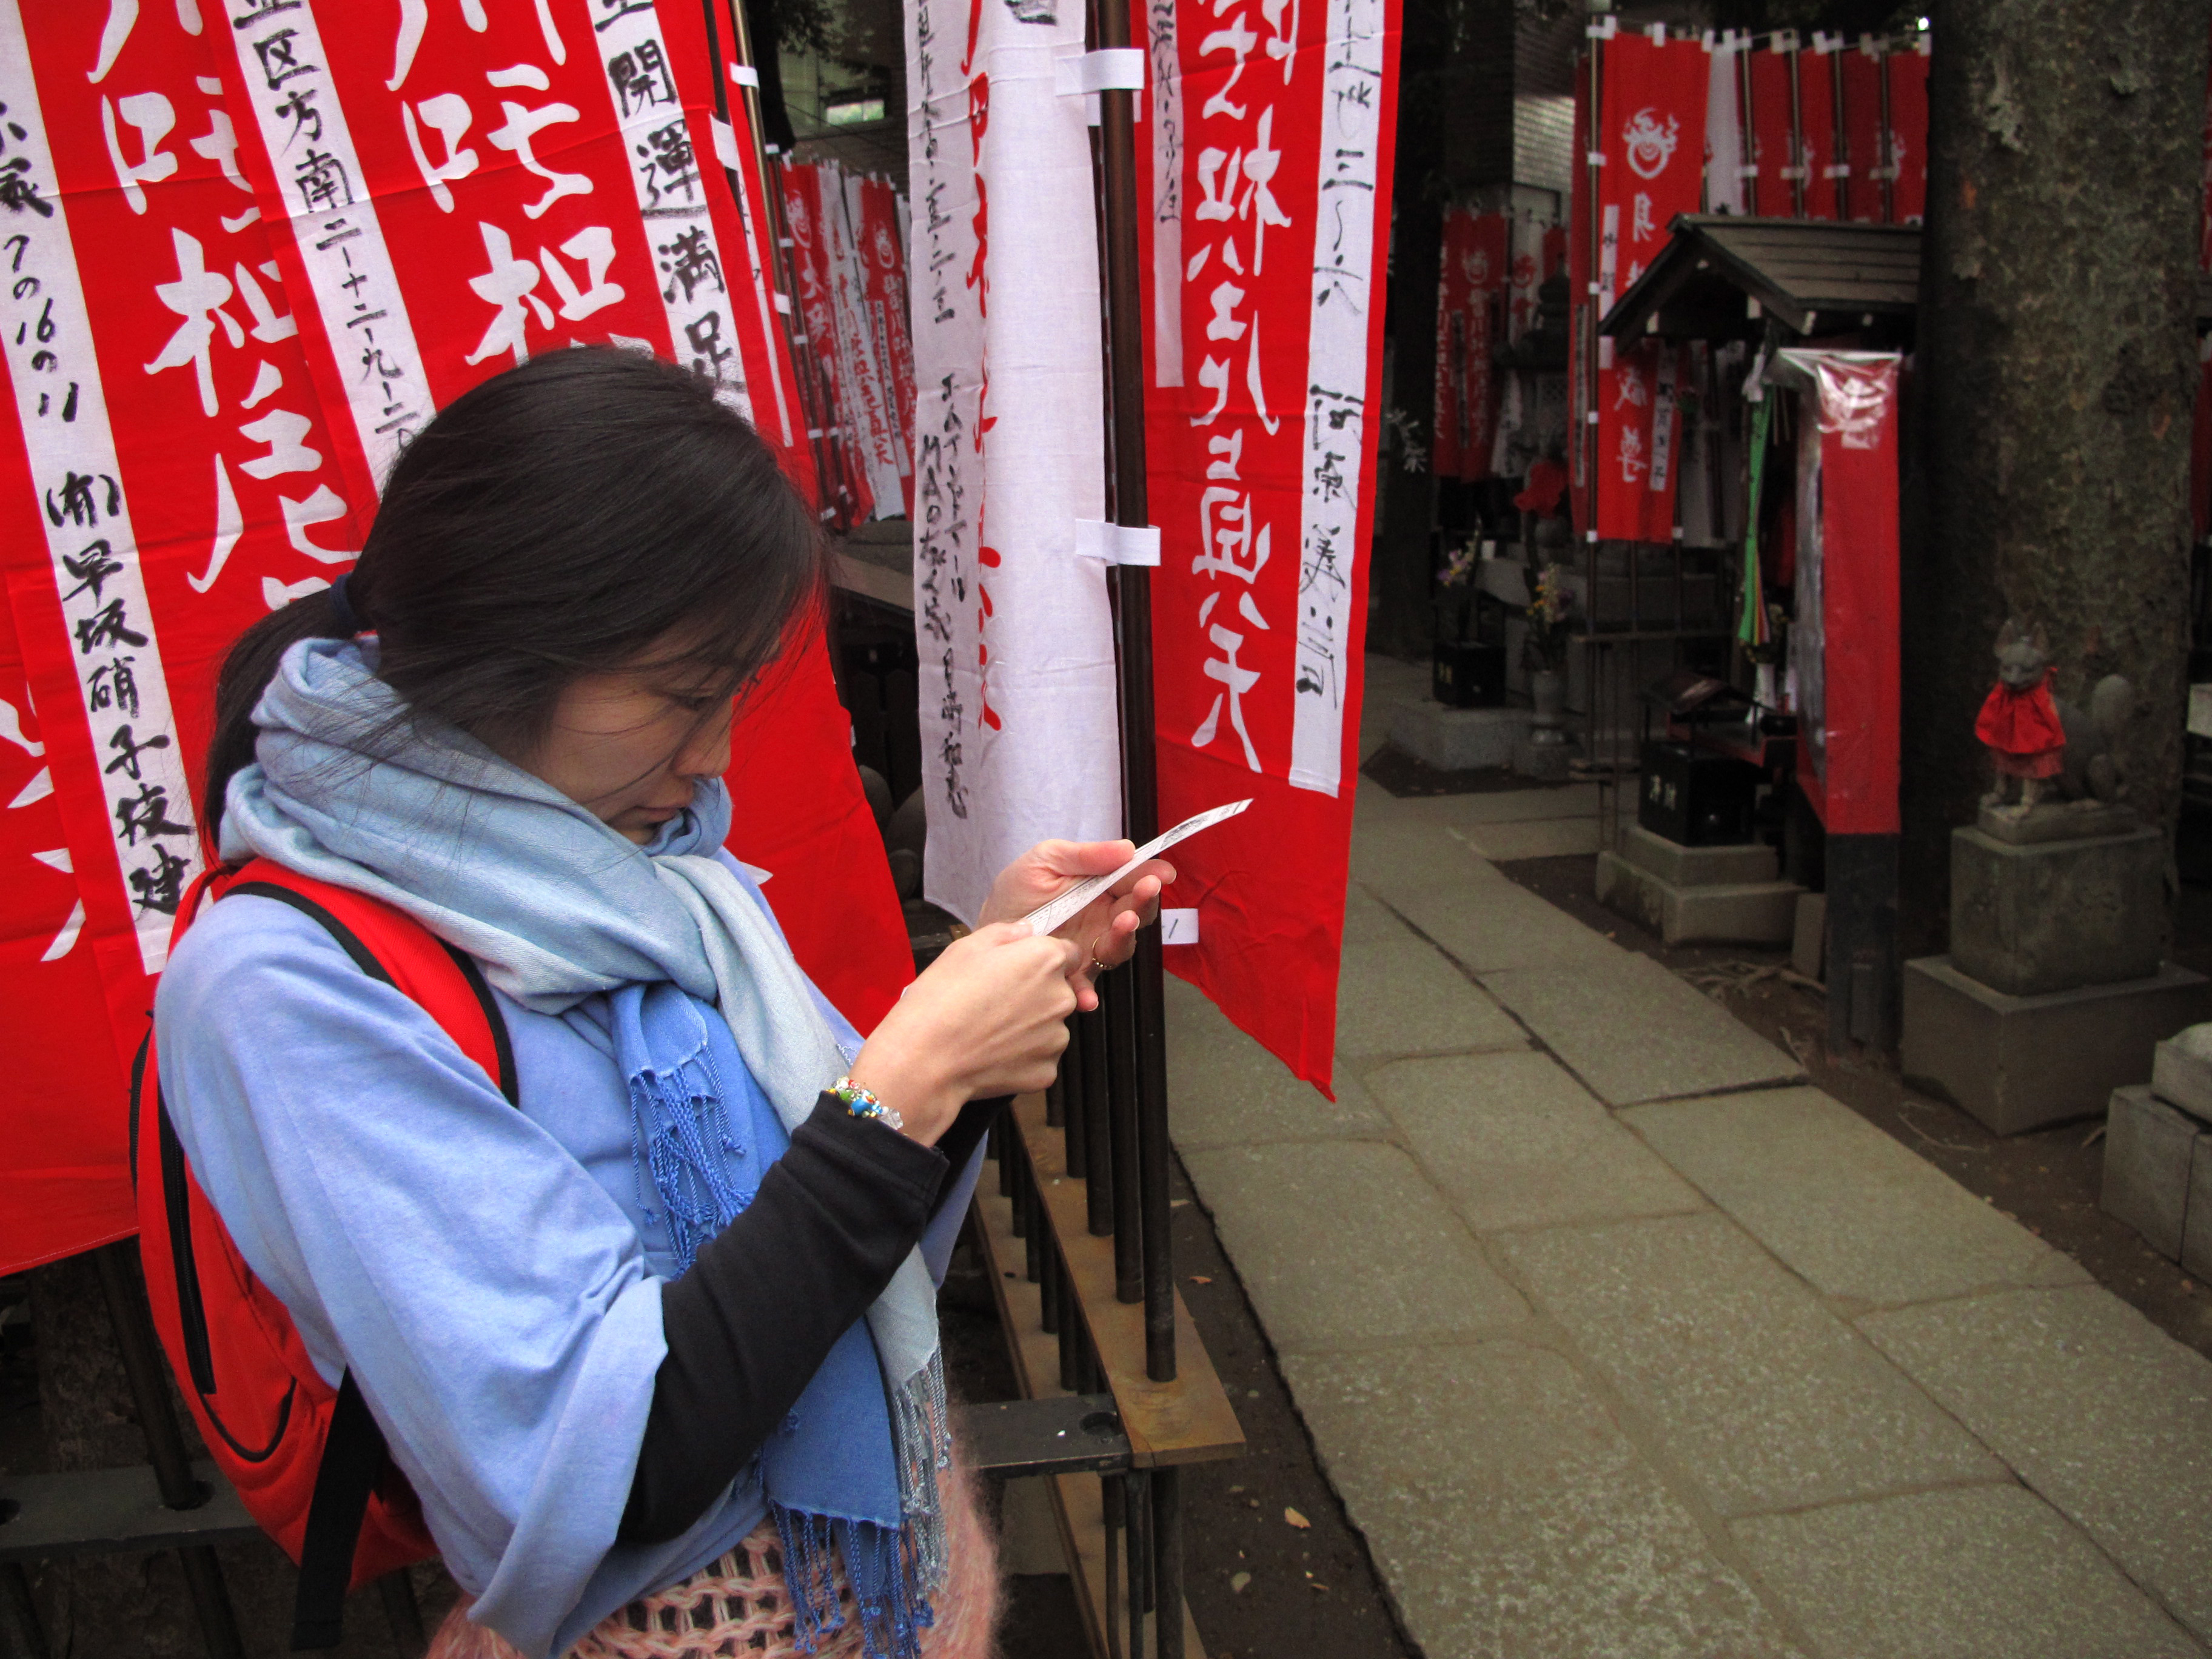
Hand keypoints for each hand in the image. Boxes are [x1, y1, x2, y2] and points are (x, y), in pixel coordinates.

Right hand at [846, 923, 1082, 1144]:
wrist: (926, 1058)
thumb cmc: (942, 998)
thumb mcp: (966, 948)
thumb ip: (1005, 933)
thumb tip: (1026, 932)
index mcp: (1046, 961)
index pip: (1068, 953)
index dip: (1042, 959)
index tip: (1020, 969)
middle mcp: (1061, 998)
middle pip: (1059, 991)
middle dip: (1036, 994)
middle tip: (996, 1002)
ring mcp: (1056, 1039)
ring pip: (1049, 1026)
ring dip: (1030, 1027)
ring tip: (990, 1030)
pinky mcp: (1046, 1071)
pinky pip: (1039, 1058)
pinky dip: (1022, 1056)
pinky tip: (992, 1053)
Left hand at [979, 840, 1174, 1011]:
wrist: (989, 928)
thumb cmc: (1017, 891)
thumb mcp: (1046, 860)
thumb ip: (1084, 855)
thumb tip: (1127, 849)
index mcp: (1099, 888)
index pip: (1132, 881)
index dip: (1150, 875)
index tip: (1161, 873)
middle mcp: (1102, 919)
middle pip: (1136, 913)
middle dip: (1144, 901)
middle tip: (1147, 890)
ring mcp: (1090, 947)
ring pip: (1120, 947)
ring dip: (1125, 937)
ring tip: (1123, 923)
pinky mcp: (1072, 973)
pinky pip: (1086, 985)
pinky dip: (1088, 992)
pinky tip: (1087, 996)